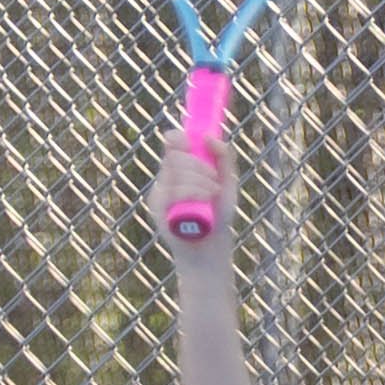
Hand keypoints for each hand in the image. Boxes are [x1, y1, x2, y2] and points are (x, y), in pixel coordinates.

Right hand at [151, 129, 238, 264]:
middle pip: (175, 155)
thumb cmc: (218, 216)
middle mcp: (167, 177)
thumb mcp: (227, 183)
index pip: (172, 142)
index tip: (191, 141)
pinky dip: (193, 192)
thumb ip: (224, 157)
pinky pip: (172, 191)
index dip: (178, 137)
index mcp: (181, 167)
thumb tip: (210, 136)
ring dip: (200, 180)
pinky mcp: (157, 208)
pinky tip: (205, 200)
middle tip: (215, 179)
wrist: (211, 249)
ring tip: (214, 194)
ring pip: (175, 172)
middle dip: (199, 164)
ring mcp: (160, 192)